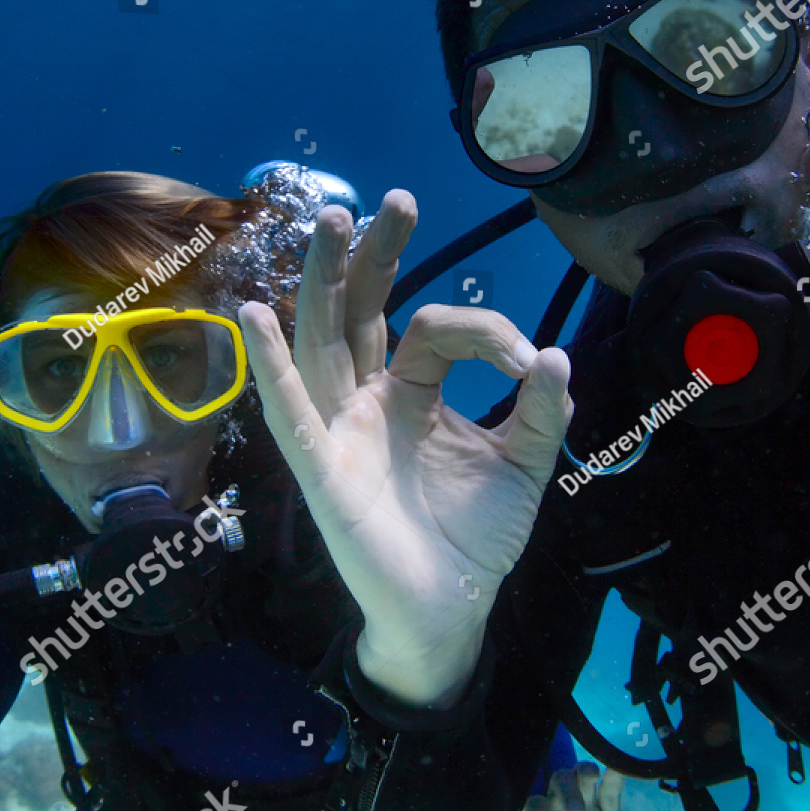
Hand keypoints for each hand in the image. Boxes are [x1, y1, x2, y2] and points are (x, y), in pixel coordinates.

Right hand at [238, 191, 571, 706]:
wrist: (452, 610)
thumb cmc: (475, 537)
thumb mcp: (524, 465)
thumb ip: (541, 411)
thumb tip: (555, 354)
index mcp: (410, 392)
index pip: (432, 328)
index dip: (484, 330)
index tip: (529, 360)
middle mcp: (366, 401)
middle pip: (357, 311)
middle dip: (373, 254)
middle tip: (396, 200)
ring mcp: (338, 431)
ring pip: (321, 342)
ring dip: (320, 281)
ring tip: (329, 220)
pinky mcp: (322, 471)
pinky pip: (290, 415)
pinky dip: (270, 368)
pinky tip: (255, 316)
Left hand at [504, 765, 626, 810]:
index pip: (536, 807)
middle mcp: (558, 802)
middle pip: (561, 780)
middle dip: (569, 792)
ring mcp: (585, 806)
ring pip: (583, 776)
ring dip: (587, 771)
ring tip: (592, 776)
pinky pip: (613, 792)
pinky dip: (616, 778)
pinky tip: (620, 769)